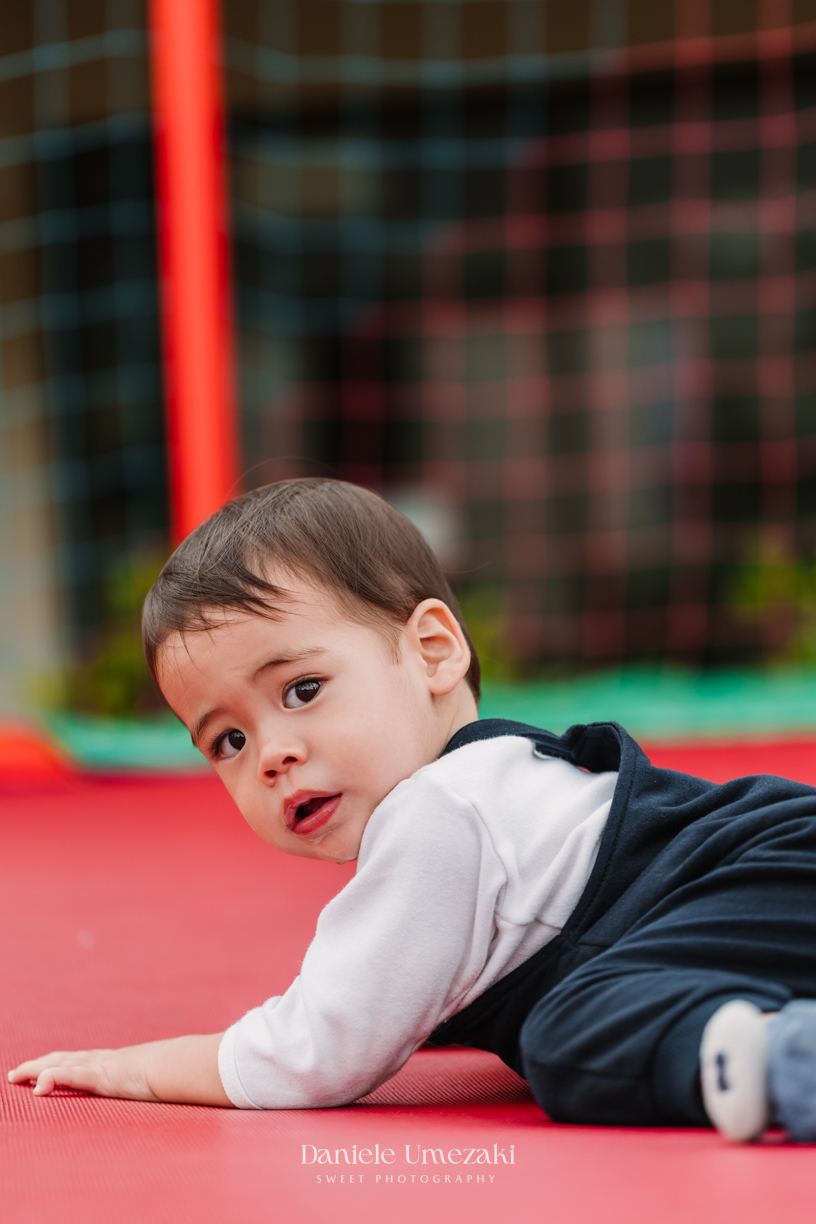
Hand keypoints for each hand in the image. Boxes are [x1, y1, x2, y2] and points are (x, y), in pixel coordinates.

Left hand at [8, 1033, 230, 1105]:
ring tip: (15, 1076)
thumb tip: (173, 1081)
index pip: (83, 1060)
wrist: (184, 1064)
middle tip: (17, 1073)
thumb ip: (158, 1079)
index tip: (44, 1067)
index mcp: (117, 1063)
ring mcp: (103, 1067)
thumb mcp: (162, 1078)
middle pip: (65, 1058)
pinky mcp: (104, 1076)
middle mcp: (105, 1060)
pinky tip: (38, 1085)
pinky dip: (53, 1077)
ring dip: (36, 1069)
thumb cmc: (177, 1072)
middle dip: (40, 1064)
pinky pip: (74, 1076)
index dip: (61, 1062)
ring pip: (62, 1064)